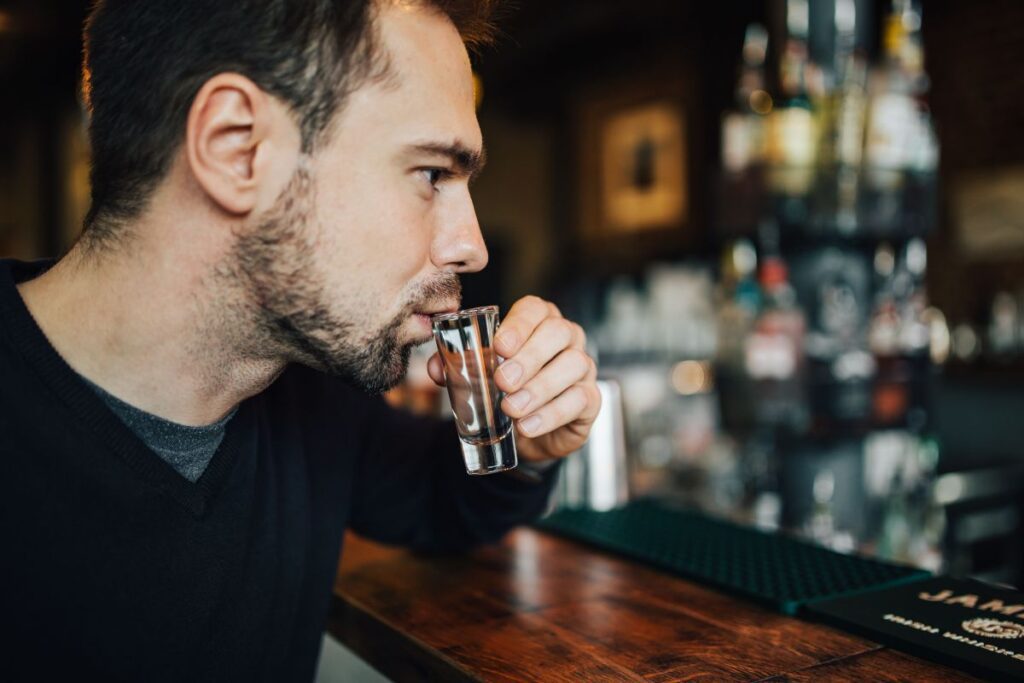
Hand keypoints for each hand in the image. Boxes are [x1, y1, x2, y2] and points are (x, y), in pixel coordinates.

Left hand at [428, 296, 600, 462]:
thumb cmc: (503, 390)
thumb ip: (456, 367)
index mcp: (539, 322)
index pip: (536, 309)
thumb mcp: (478, 375)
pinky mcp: (590, 399)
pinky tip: (527, 426)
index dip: (519, 325)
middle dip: (529, 356)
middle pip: (558, 332)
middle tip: (502, 382)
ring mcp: (583, 367)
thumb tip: (436, 367)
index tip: (499, 347)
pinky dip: (551, 414)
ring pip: (574, 364)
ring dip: (540, 387)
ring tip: (511, 408)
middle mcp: (567, 338)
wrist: (525, 430)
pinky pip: (580, 399)